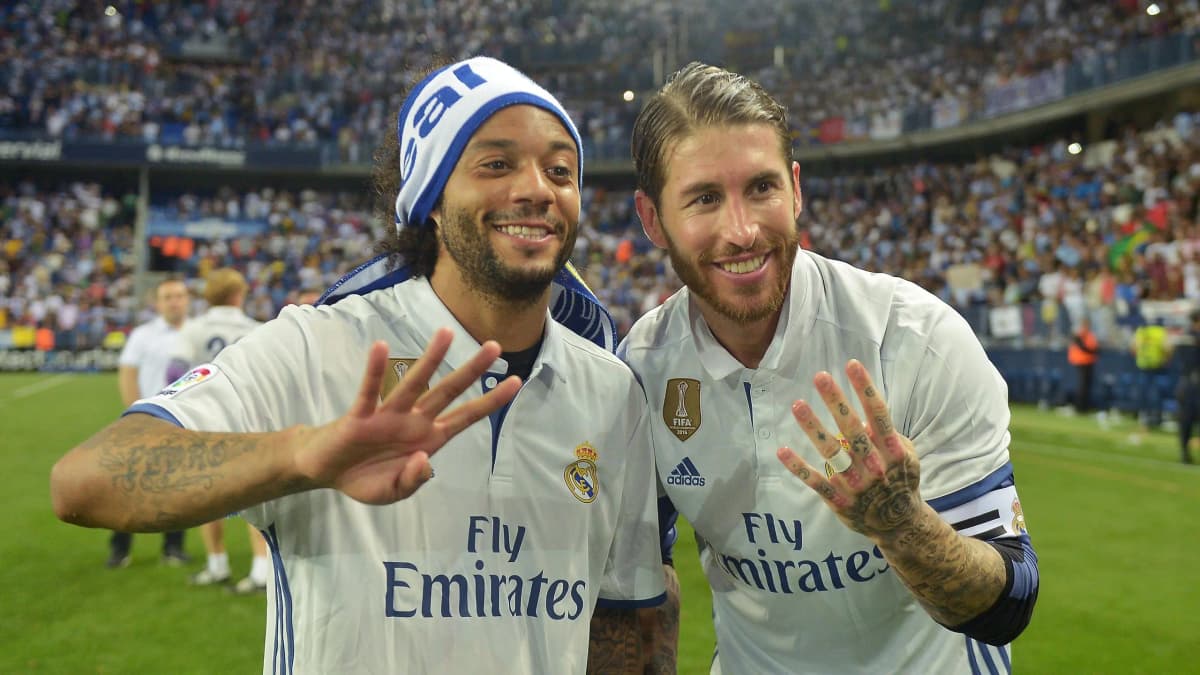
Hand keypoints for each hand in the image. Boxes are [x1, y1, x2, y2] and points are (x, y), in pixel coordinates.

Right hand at [294, 328, 520, 503]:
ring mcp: (389, 415)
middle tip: (495, 347)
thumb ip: (413, 480)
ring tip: (446, 333)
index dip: (491, 401)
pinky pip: (370, 391)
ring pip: (414, 383)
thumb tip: (424, 461)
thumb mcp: (395, 491)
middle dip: (471, 370)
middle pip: (448, 391)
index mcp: (429, 439)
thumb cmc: (367, 477)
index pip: (467, 416)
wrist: (328, 472)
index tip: (516, 382)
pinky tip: (380, 348)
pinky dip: (375, 371)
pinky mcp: (361, 415)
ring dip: (431, 359)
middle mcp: (415, 420)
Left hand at [776, 359, 921, 542]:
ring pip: (832, 453)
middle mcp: (874, 465)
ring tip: (798, 405)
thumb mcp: (904, 454)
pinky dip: (799, 467)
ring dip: (814, 428)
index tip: (852, 365)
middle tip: (820, 376)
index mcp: (893, 450)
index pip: (878, 414)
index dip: (865, 389)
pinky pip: (817, 481)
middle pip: (853, 429)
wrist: (899, 524)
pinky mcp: (840, 500)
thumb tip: (864, 410)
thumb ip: (886, 433)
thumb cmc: (900, 478)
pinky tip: (782, 450)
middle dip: (836, 401)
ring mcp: (856, 484)